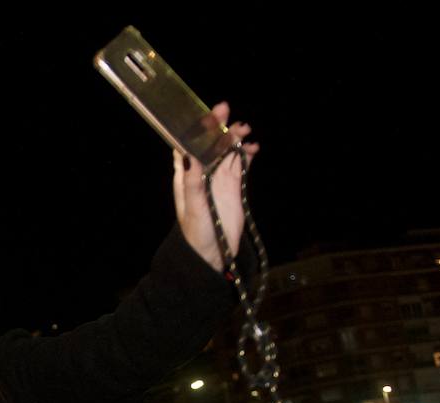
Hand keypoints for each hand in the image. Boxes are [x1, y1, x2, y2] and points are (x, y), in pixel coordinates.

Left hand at [174, 102, 260, 270]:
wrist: (214, 253)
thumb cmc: (196, 232)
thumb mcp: (193, 206)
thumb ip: (192, 181)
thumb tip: (189, 155)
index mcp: (186, 175)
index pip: (188, 145)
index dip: (195, 128)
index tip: (205, 114)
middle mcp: (202, 172)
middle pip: (210, 143)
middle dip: (218, 126)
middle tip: (227, 111)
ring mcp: (219, 178)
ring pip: (227, 150)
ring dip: (234, 138)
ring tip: (245, 130)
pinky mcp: (234, 185)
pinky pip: (241, 163)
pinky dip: (247, 154)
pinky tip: (254, 149)